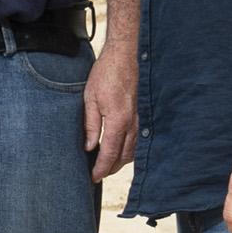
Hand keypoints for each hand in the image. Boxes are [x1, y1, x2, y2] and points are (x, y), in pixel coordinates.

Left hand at [84, 39, 137, 181]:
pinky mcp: (143, 114)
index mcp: (118, 121)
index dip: (101, 168)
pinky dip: (129, 149)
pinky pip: (138, 139)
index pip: (109, 153)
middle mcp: (132, 123)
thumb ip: (90, 125)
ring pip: (133, 150)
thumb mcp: (90, 99)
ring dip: (121, 161)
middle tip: (98, 174)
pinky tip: (121, 149)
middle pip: (123, 156)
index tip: (93, 177)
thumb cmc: (106, 74)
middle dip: (111, 168)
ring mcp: (141, 119)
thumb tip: (88, 147)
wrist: (126, 56)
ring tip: (108, 165)